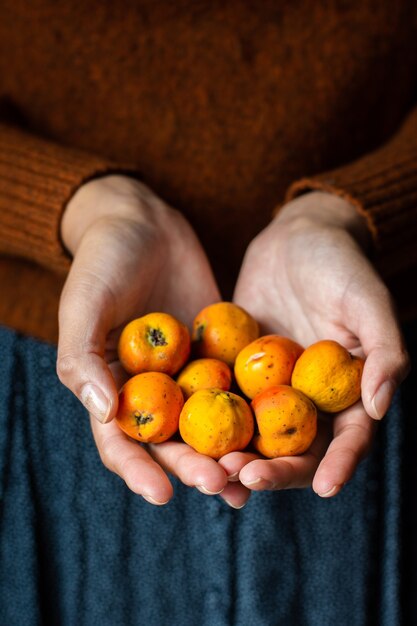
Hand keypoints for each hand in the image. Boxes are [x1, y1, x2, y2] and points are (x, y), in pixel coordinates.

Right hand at [57, 175, 231, 504]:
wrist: (145, 222)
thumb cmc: (103, 260)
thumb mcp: (84, 304)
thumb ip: (84, 358)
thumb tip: (103, 413)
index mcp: (109, 388)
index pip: (119, 442)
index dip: (138, 470)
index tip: (163, 494)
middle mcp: (149, 390)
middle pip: (169, 442)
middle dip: (193, 468)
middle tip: (221, 482)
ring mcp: (185, 374)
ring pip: (206, 425)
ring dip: (226, 452)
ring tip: (250, 476)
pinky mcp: (216, 355)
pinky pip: (234, 388)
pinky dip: (250, 414)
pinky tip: (272, 433)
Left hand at [219, 191, 409, 499]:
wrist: (294, 237)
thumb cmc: (339, 263)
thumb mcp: (367, 300)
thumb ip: (384, 350)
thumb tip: (380, 408)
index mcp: (349, 391)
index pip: (348, 439)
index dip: (340, 465)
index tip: (323, 489)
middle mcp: (309, 398)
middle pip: (296, 449)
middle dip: (276, 470)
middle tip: (246, 477)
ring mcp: (270, 388)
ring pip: (255, 435)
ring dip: (236, 457)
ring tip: (214, 470)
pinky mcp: (236, 372)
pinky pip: (222, 403)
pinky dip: (208, 424)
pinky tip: (185, 439)